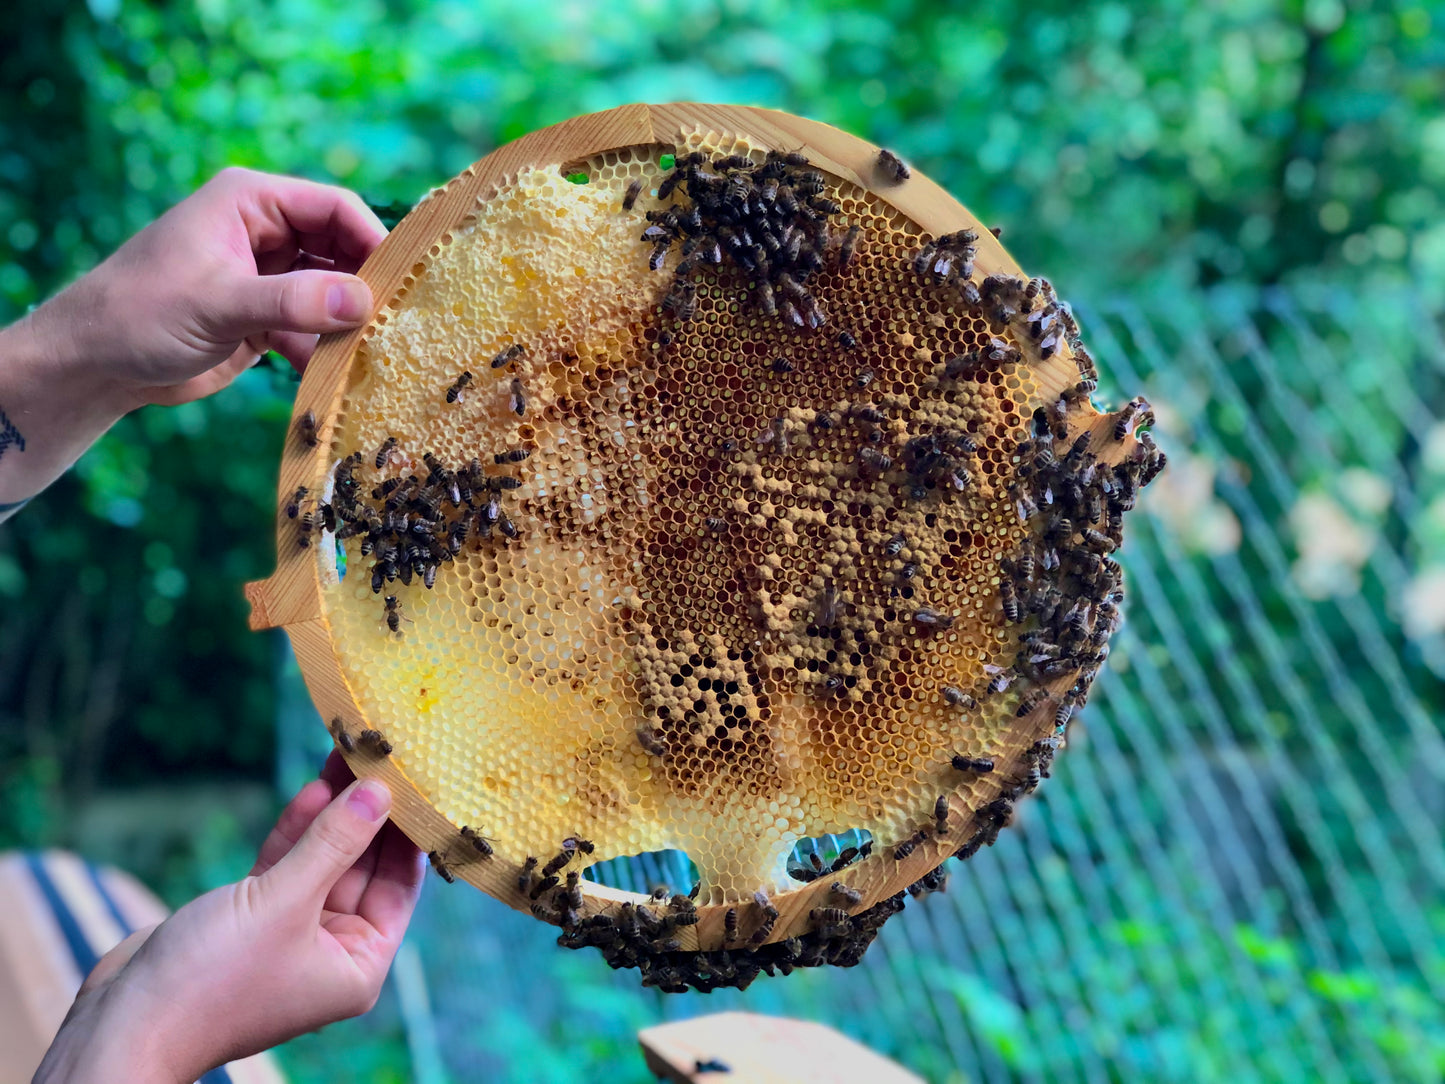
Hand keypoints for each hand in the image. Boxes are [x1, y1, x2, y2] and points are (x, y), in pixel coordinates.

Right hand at [34, 754, 424, 1082]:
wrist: (122, 1023)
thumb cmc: (211, 981)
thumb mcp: (284, 902)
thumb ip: (335, 843)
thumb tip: (380, 792)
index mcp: (358, 965)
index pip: (400, 884)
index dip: (407, 830)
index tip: (416, 779)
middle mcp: (332, 951)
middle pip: (363, 866)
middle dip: (369, 811)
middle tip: (382, 755)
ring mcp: (291, 933)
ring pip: (324, 859)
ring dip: (334, 811)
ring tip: (351, 754)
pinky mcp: (250, 917)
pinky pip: (287, 865)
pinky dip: (299, 830)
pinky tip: (316, 787)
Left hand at [55, 166, 386, 404]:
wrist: (97, 364)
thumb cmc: (142, 313)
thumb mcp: (221, 303)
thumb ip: (294, 301)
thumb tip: (364, 301)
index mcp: (251, 202)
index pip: (334, 207)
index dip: (372, 239)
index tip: (404, 281)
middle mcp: (264, 232)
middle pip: (340, 249)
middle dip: (365, 284)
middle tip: (397, 321)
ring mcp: (267, 276)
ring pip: (332, 291)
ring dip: (350, 321)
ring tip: (375, 351)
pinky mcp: (266, 318)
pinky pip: (315, 327)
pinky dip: (328, 348)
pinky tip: (340, 374)